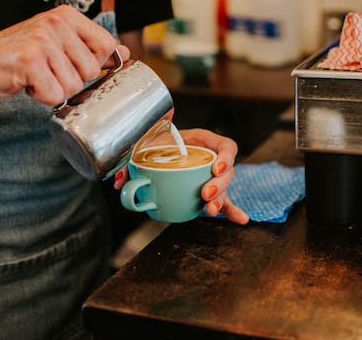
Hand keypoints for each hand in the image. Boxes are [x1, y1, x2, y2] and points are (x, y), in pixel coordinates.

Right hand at [0, 5, 129, 105]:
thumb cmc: (18, 54)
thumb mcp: (58, 43)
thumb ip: (90, 47)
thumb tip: (124, 53)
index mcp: (68, 17)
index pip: (107, 46)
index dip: (95, 64)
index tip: (75, 65)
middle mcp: (57, 24)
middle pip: (91, 70)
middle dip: (72, 80)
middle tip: (49, 71)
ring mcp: (43, 41)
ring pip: (74, 86)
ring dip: (55, 89)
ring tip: (37, 76)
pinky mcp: (30, 61)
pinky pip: (55, 94)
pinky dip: (42, 97)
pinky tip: (28, 83)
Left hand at [113, 128, 249, 224]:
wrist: (151, 148)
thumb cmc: (153, 142)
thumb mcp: (145, 144)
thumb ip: (132, 160)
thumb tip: (120, 181)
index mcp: (203, 141)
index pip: (226, 145)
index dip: (226, 156)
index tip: (216, 167)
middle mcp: (211, 158)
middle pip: (227, 171)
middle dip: (219, 185)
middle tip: (205, 193)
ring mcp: (210, 176)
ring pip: (224, 188)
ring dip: (221, 200)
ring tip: (210, 209)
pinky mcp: (207, 191)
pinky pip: (223, 201)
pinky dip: (231, 211)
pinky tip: (241, 220)